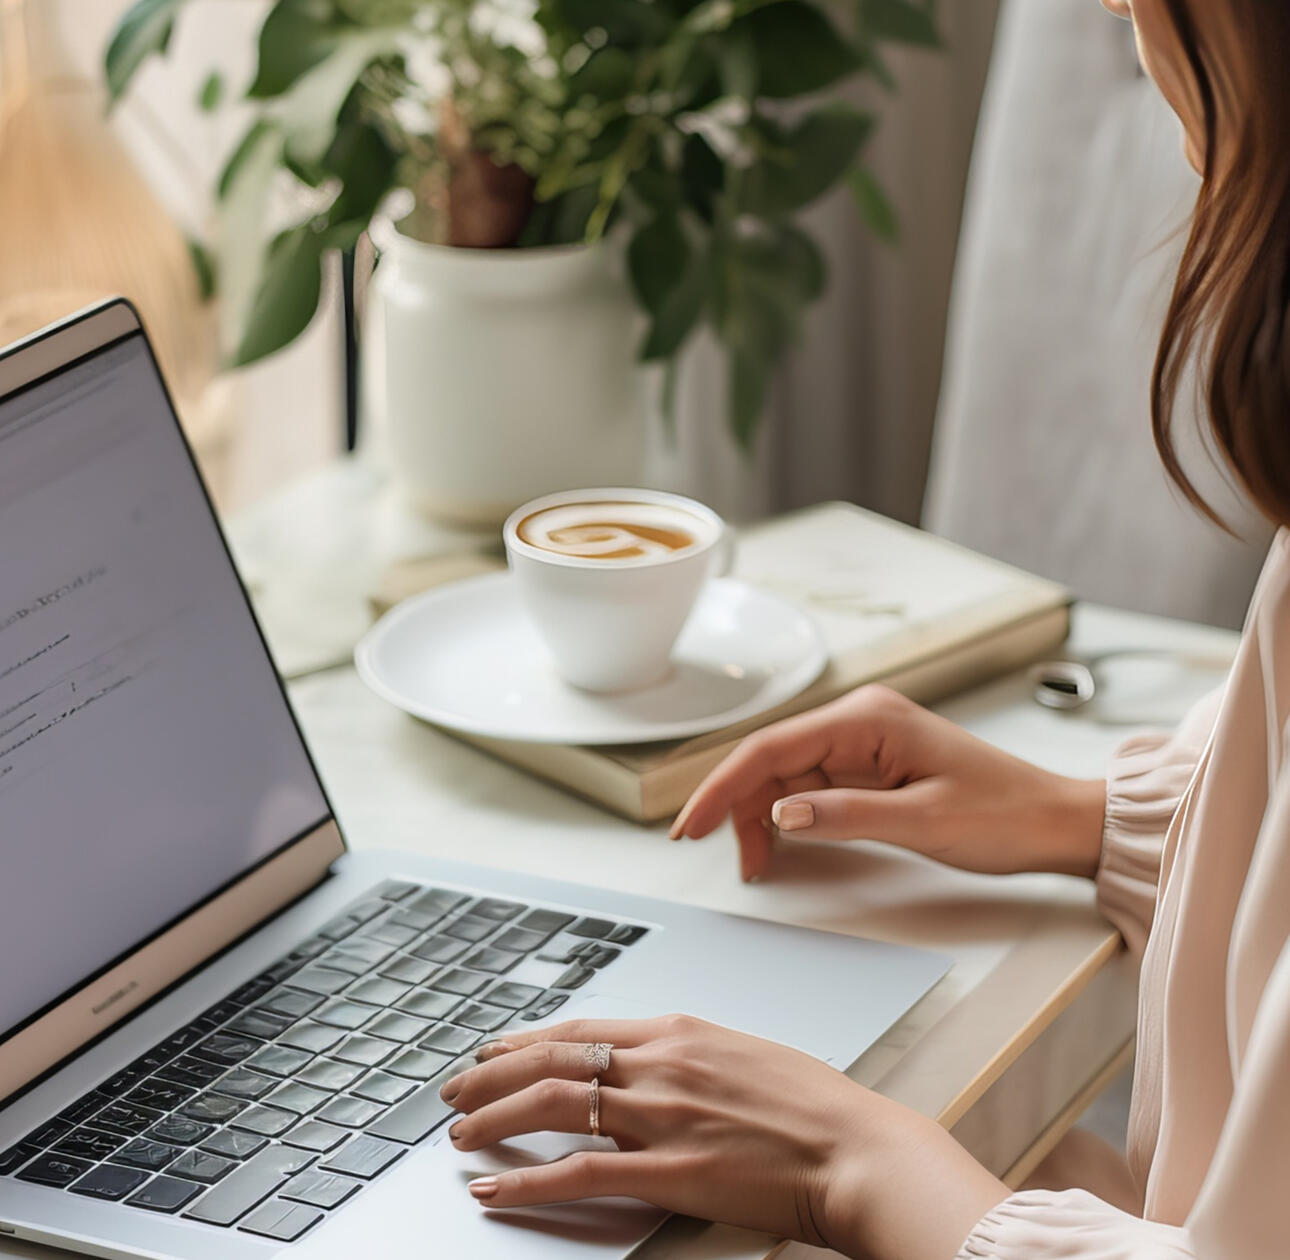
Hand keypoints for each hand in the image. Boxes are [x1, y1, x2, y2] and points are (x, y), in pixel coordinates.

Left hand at [441, 1014, 1006, 1259]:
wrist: (854, 1147)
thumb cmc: (810, 1104)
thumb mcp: (741, 1053)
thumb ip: (684, 1053)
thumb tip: (643, 1059)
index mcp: (678, 1031)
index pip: (580, 1028)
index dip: (525, 1040)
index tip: (493, 1049)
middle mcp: (659, 1064)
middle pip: (553, 1058)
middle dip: (492, 1072)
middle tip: (454, 1088)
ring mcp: (660, 1116)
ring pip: (554, 1104)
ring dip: (496, 1117)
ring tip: (461, 1133)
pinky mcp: (668, 1171)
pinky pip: (579, 1173)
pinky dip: (527, 1180)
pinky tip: (495, 1188)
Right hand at [672, 685, 1105, 881]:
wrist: (1057, 822)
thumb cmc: (1005, 815)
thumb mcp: (923, 821)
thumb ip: (845, 815)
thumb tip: (780, 812)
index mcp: (868, 720)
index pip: (773, 747)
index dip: (724, 787)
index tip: (691, 823)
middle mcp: (859, 722)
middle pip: (772, 760)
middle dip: (739, 806)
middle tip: (717, 852)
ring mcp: (864, 744)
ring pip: (786, 777)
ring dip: (763, 816)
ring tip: (756, 863)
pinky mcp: (872, 768)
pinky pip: (813, 789)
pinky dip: (791, 818)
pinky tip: (780, 845)